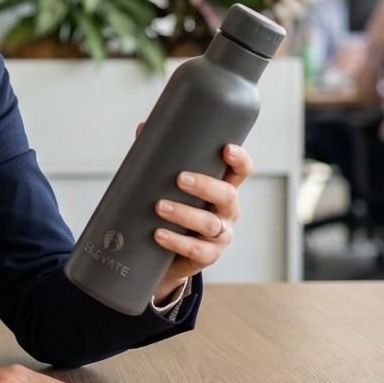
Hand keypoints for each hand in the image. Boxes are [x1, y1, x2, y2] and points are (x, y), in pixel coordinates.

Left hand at [150, 139, 253, 301]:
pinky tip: (159, 234)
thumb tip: (143, 127)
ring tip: (160, 207)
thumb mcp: (170, 186)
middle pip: (227, 195)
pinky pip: (197, 249)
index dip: (239, 160)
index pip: (240, 171)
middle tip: (180, 179)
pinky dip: (176, 241)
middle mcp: (226, 211)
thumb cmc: (173, 210)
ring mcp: (220, 235)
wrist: (167, 254)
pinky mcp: (209, 255)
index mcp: (222, 188)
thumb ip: (160, 159)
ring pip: (210, 224)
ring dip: (184, 214)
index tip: (226, 149)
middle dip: (205, 186)